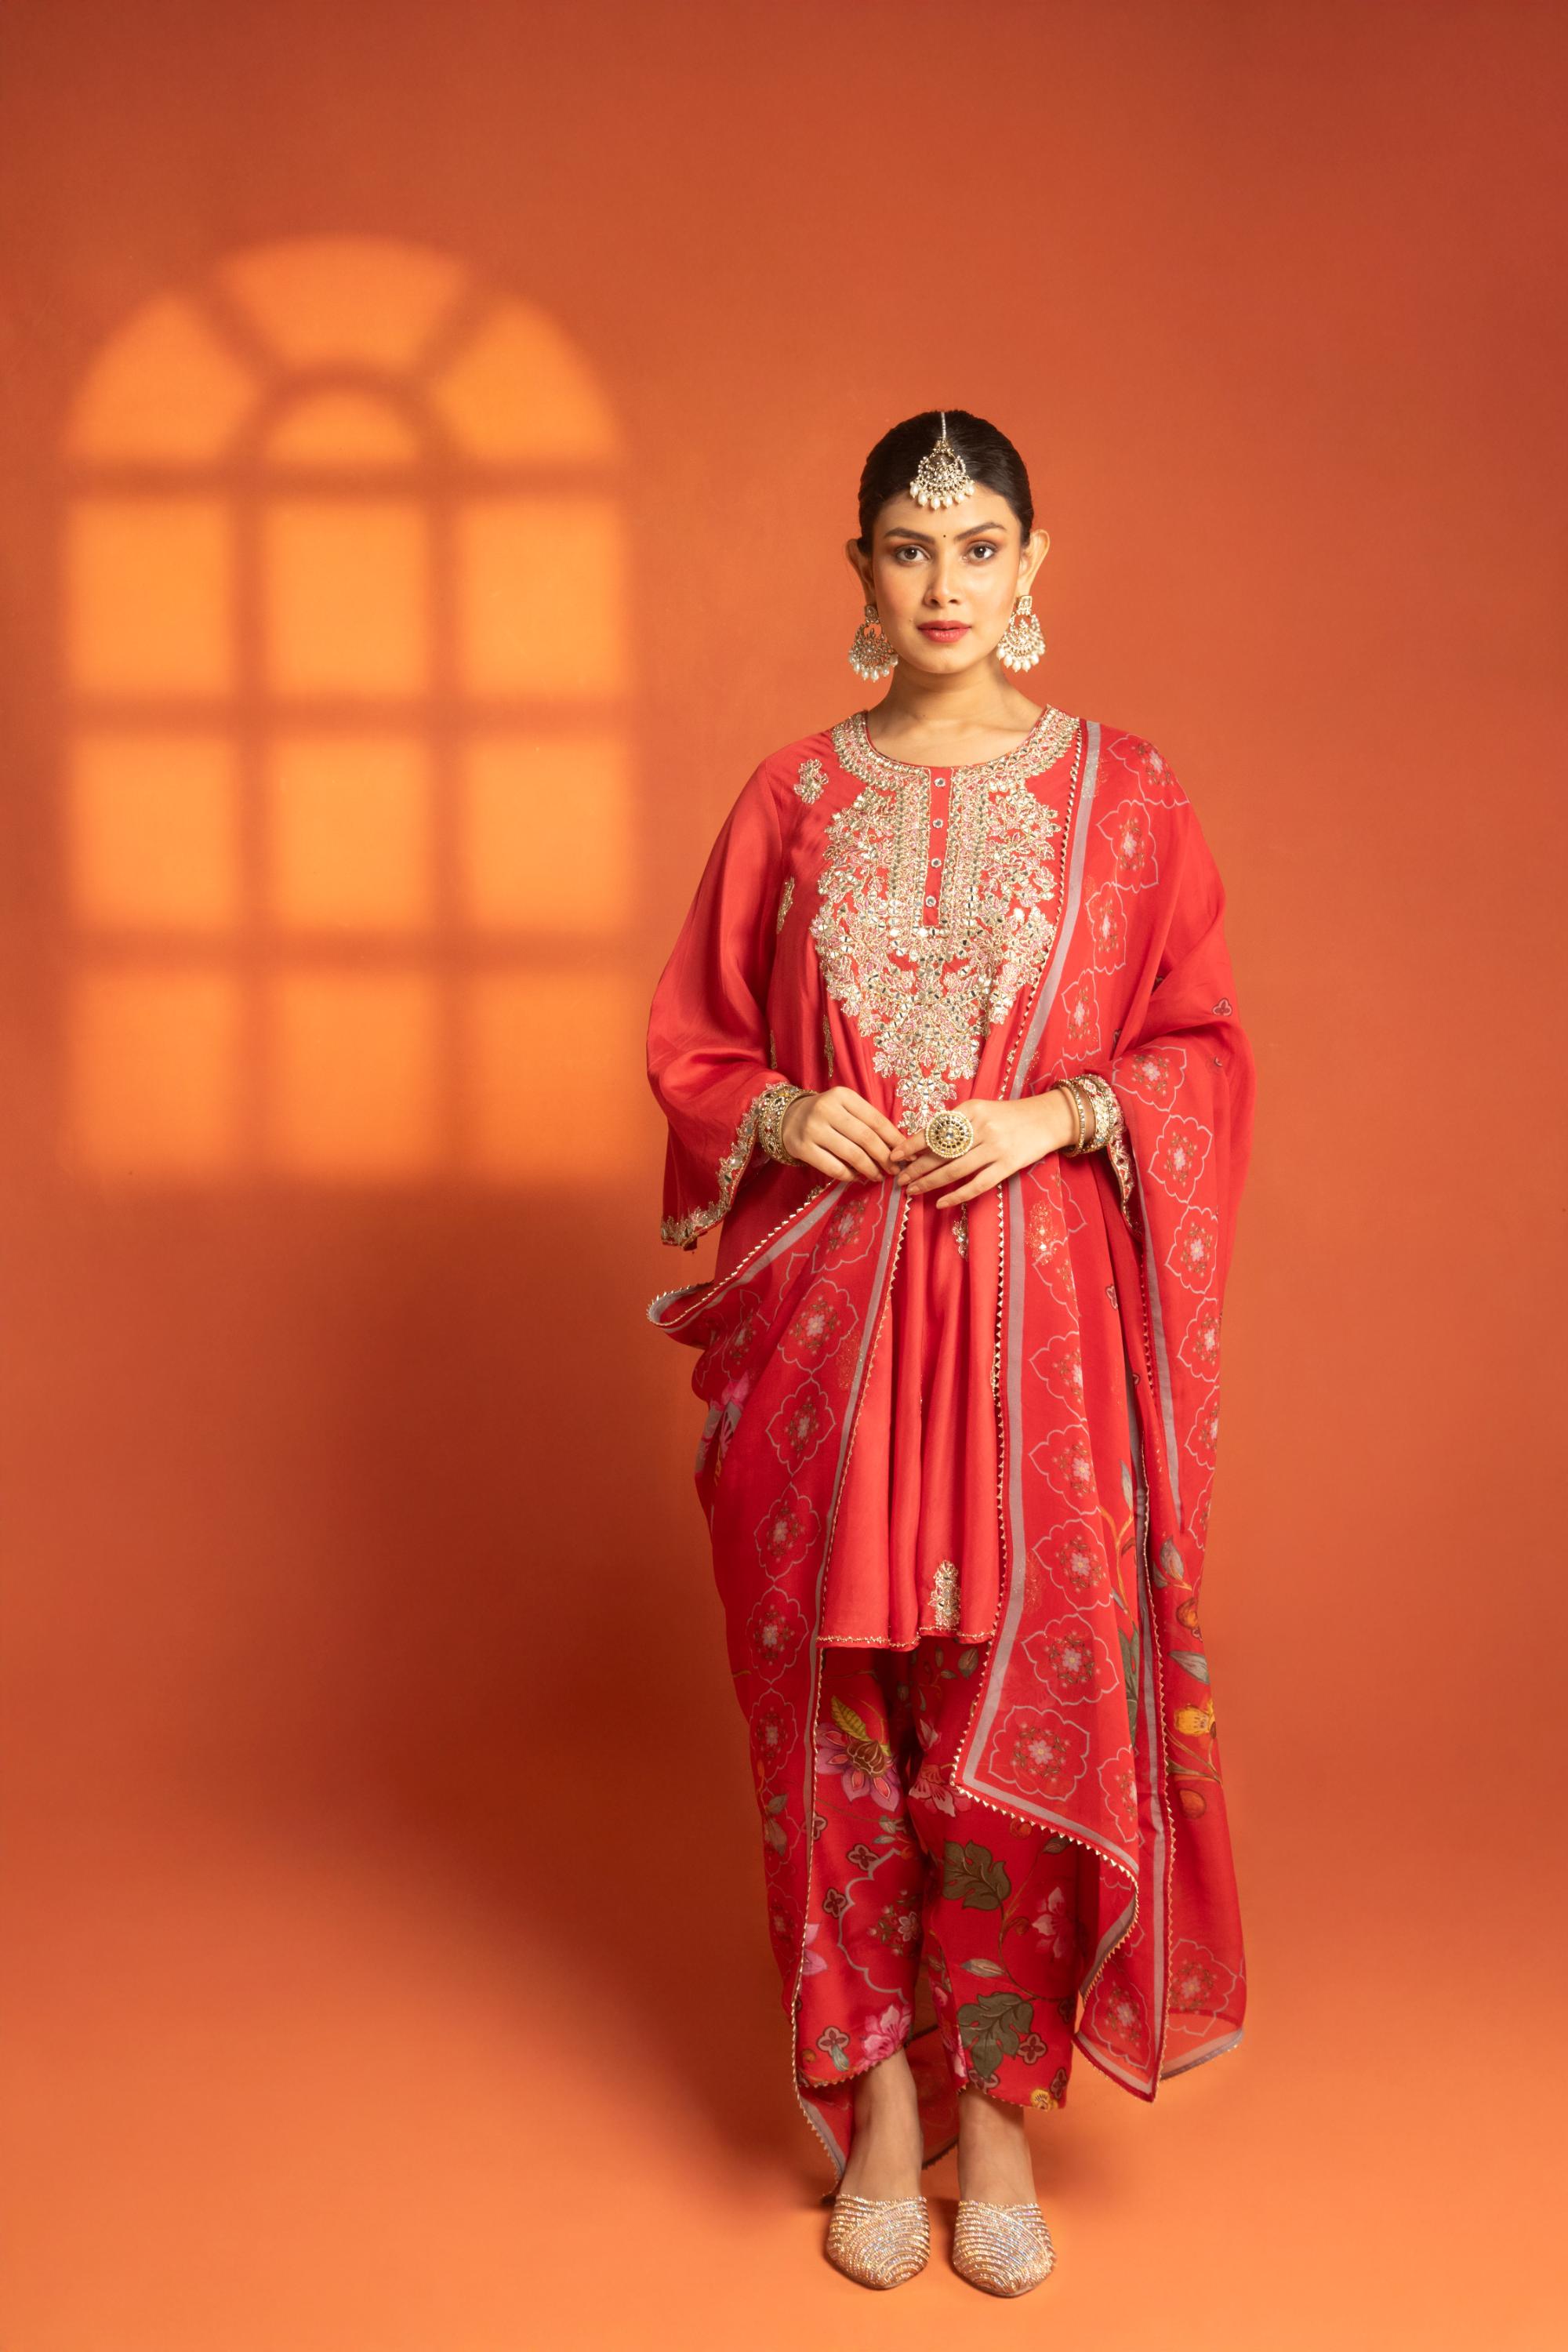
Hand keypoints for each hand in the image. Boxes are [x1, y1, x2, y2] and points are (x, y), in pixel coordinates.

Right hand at [780, 1086, 912, 1182]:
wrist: (788, 1118)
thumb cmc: (827, 1115)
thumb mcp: (846, 1108)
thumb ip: (869, 1122)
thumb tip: (899, 1147)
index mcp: (843, 1096)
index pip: (876, 1120)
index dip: (894, 1139)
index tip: (906, 1154)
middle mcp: (826, 1109)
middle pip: (866, 1138)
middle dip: (885, 1158)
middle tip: (895, 1170)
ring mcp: (812, 1129)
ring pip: (851, 1155)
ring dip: (870, 1169)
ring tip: (878, 1176)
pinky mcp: (802, 1148)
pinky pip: (834, 1168)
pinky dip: (849, 1176)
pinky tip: (856, 1177)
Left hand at [887, 1088, 1077, 1208]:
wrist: (1048, 1119)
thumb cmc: (1009, 1116)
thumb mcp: (980, 1110)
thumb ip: (956, 1123)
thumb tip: (923, 1143)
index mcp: (970, 1110)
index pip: (934, 1129)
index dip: (911, 1145)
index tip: (894, 1156)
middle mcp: (981, 1127)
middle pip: (940, 1152)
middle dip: (915, 1167)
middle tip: (899, 1179)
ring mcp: (995, 1148)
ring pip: (954, 1170)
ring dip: (929, 1182)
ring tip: (912, 1190)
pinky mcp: (1008, 1165)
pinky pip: (977, 1184)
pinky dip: (957, 1195)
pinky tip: (941, 1202)